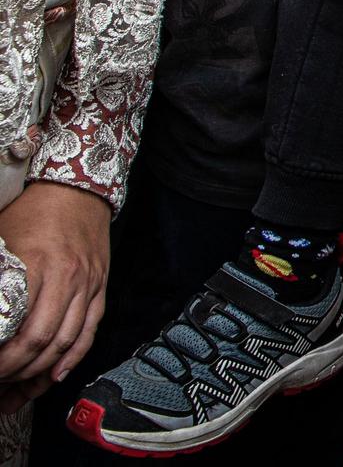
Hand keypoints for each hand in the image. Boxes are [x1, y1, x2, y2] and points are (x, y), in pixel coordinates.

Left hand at [0, 183, 111, 397]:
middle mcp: (69, 278)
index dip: (4, 359)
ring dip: (42, 371)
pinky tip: (56, 374)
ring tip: (19, 386)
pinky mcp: (99, 286)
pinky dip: (74, 356)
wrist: (77, 189)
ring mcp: (89, 284)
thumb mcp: (1, 243)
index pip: (23, 330)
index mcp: (40, 267)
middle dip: (17, 371)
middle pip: (45, 341)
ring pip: (69, 341)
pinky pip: (90, 329)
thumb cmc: (33, 212)